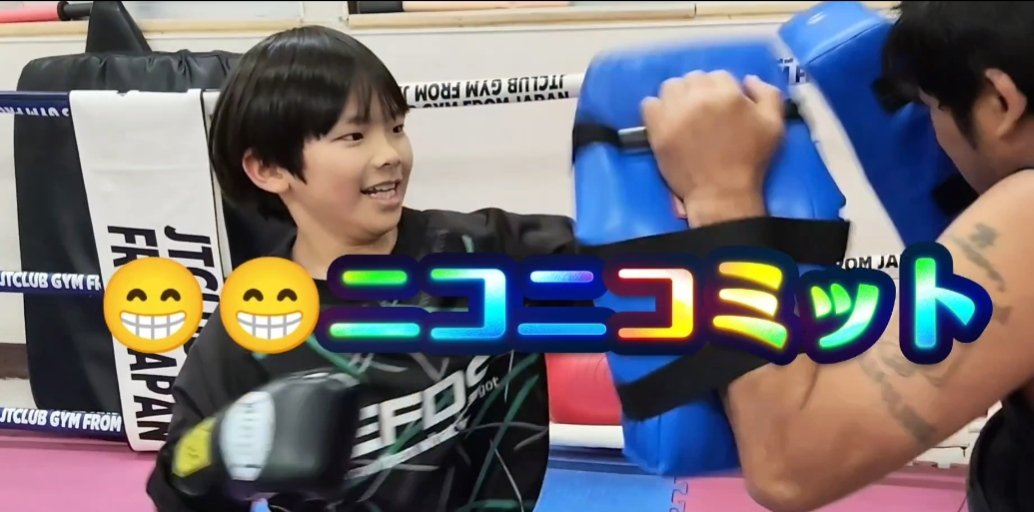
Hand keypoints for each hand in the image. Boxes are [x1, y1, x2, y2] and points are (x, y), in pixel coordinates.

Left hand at [642, 71, 784, 225]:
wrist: (721, 193)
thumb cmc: (750, 161)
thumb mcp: (774, 125)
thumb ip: (768, 94)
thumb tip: (747, 79)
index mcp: (727, 94)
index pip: (718, 76)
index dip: (721, 91)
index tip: (721, 108)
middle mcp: (698, 99)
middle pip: (694, 78)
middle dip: (700, 91)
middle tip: (704, 113)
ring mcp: (674, 113)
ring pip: (671, 87)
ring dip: (679, 96)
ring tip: (685, 114)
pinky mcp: (657, 129)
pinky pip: (649, 104)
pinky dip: (658, 109)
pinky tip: (668, 121)